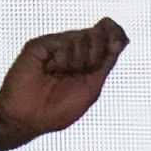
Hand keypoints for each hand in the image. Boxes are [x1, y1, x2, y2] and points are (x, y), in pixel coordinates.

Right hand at [0, 18, 129, 139]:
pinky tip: (51, 70)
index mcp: (87, 61)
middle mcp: (71, 51)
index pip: (105, 37)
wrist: (29, 118)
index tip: (120, 39)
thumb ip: (105, 64)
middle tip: (83, 69)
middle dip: (98, 51)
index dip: (115, 33)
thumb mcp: (92, 87)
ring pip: (81, 37)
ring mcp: (54, 47)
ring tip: (62, 74)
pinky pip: (62, 42)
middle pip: (96, 34)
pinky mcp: (39, 45)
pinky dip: (63, 59)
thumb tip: (121, 40)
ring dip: (78, 59)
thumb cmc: (59, 109)